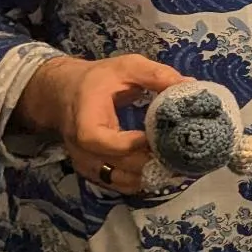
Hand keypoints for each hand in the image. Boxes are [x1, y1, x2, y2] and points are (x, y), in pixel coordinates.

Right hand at [16, 53, 185, 194]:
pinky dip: (141, 181)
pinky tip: (162, 171)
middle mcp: (81, 148)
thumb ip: (155, 75)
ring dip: (148, 176)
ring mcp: (86, 163)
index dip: (128, 144)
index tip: (153, 137)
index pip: (99, 140)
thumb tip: (188, 85)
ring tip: (177, 165)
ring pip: (119, 180)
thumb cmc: (97, 79)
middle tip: (180, 154)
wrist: (63, 94)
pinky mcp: (94, 171)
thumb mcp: (125, 67)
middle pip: (116, 165)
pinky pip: (118, 184)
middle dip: (150, 162)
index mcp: (84, 120)